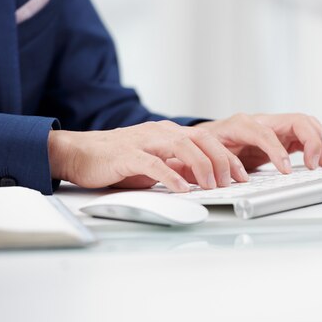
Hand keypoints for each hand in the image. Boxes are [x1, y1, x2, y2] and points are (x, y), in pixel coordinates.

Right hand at [48, 121, 248, 191]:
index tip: (242, 175)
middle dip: (223, 160)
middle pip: (202, 140)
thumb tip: (200, 179)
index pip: (208, 140)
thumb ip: (176, 167)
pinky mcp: (127, 155)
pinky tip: (182, 189)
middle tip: (233, 182)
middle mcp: (160, 133)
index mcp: (170, 133)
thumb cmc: (116, 160)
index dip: (228, 157)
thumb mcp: (154, 163)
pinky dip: (171, 176)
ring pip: (182, 147)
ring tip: (213, 185)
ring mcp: (144, 141)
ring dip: (202, 167)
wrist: (79, 153)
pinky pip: (153, 163)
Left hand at [195, 113, 321, 173]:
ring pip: (306, 124)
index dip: (278, 151)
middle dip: (312, 141)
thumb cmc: (211, 143)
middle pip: (297, 120)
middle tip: (315, 165)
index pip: (265, 133)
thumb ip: (223, 160)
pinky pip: (306, 135)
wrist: (210, 138)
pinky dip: (318, 146)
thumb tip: (237, 174)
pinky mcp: (283, 136)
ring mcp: (276, 127)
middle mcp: (263, 122)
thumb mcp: (210, 152)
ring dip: (320, 142)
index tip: (286, 171)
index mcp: (242, 124)